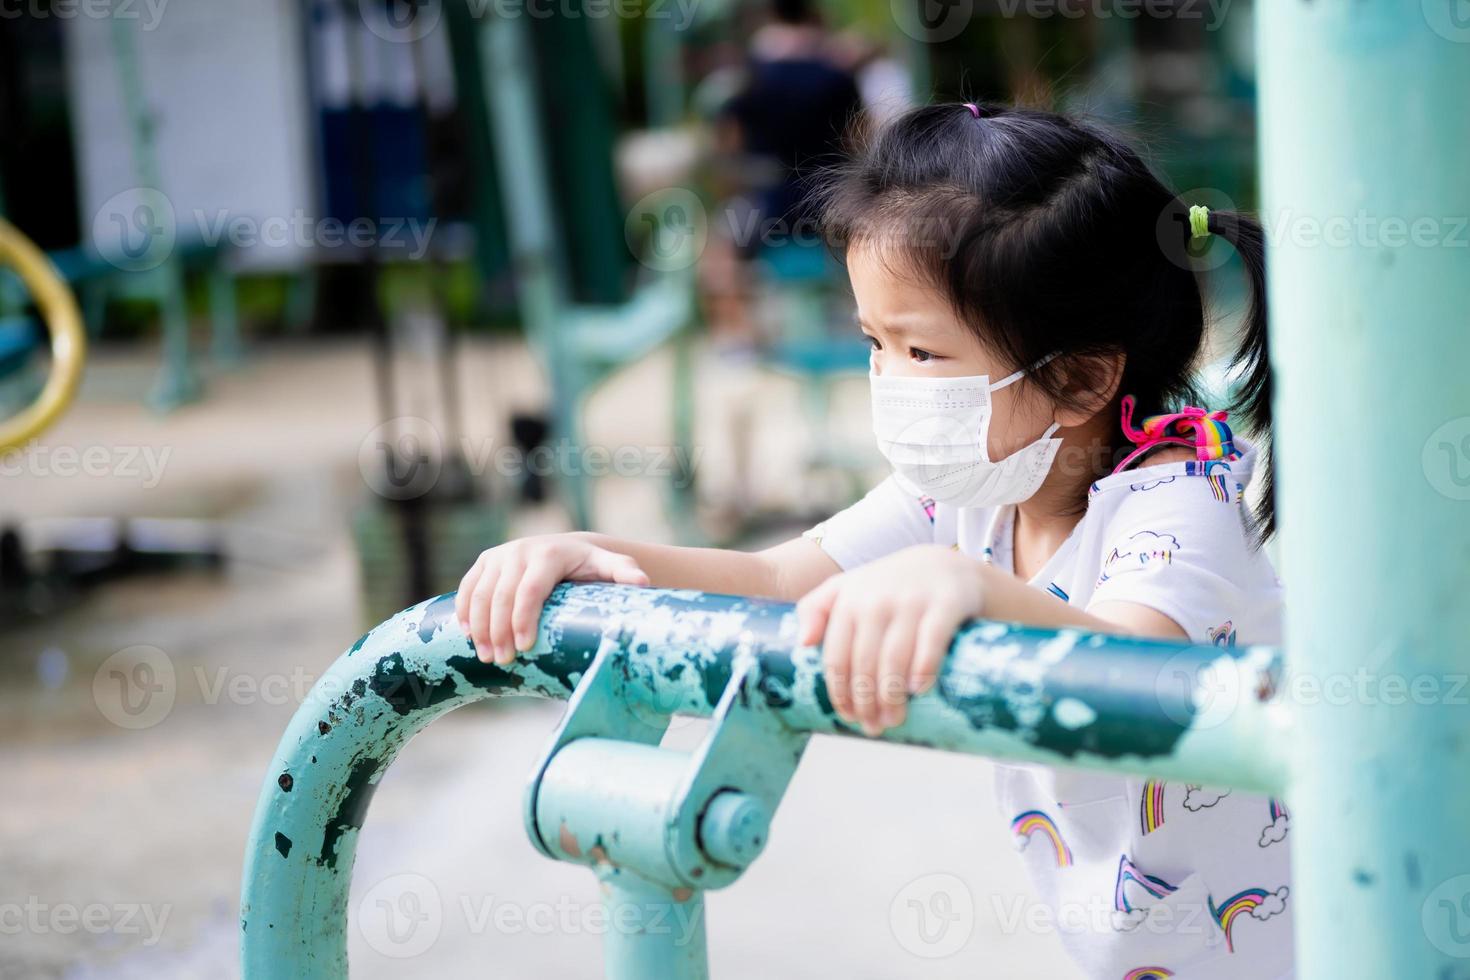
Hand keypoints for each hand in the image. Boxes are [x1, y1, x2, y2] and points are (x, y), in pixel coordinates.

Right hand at [456, 533, 649, 664]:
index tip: (525, 648)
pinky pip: (467, 587)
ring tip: (486, 656)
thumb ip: (624, 574)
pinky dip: (464, 612)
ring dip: (478, 626)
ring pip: (480, 592)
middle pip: (501, 594)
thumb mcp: (609, 567)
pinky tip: (467, 635)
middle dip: (499, 630)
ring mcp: (499, 556)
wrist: (567, 548)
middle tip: (503, 661)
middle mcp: (520, 551)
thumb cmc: (590, 567)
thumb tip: (643, 584)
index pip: (531, 589)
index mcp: (549, 554)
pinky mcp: (485, 562)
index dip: (524, 618)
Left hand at [795, 545, 984, 734]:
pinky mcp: (945, 604)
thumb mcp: (847, 588)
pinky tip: (918, 690)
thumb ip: (816, 608)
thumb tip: (803, 643)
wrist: (944, 565)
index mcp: (849, 601)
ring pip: (894, 657)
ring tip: (894, 720)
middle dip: (867, 702)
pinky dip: (923, 667)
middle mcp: (876, 600)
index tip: (849, 718)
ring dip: (892, 696)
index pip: (837, 657)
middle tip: (874, 727)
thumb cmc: (889, 586)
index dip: (841, 693)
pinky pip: (931, 640)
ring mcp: (911, 601)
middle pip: (864, 663)